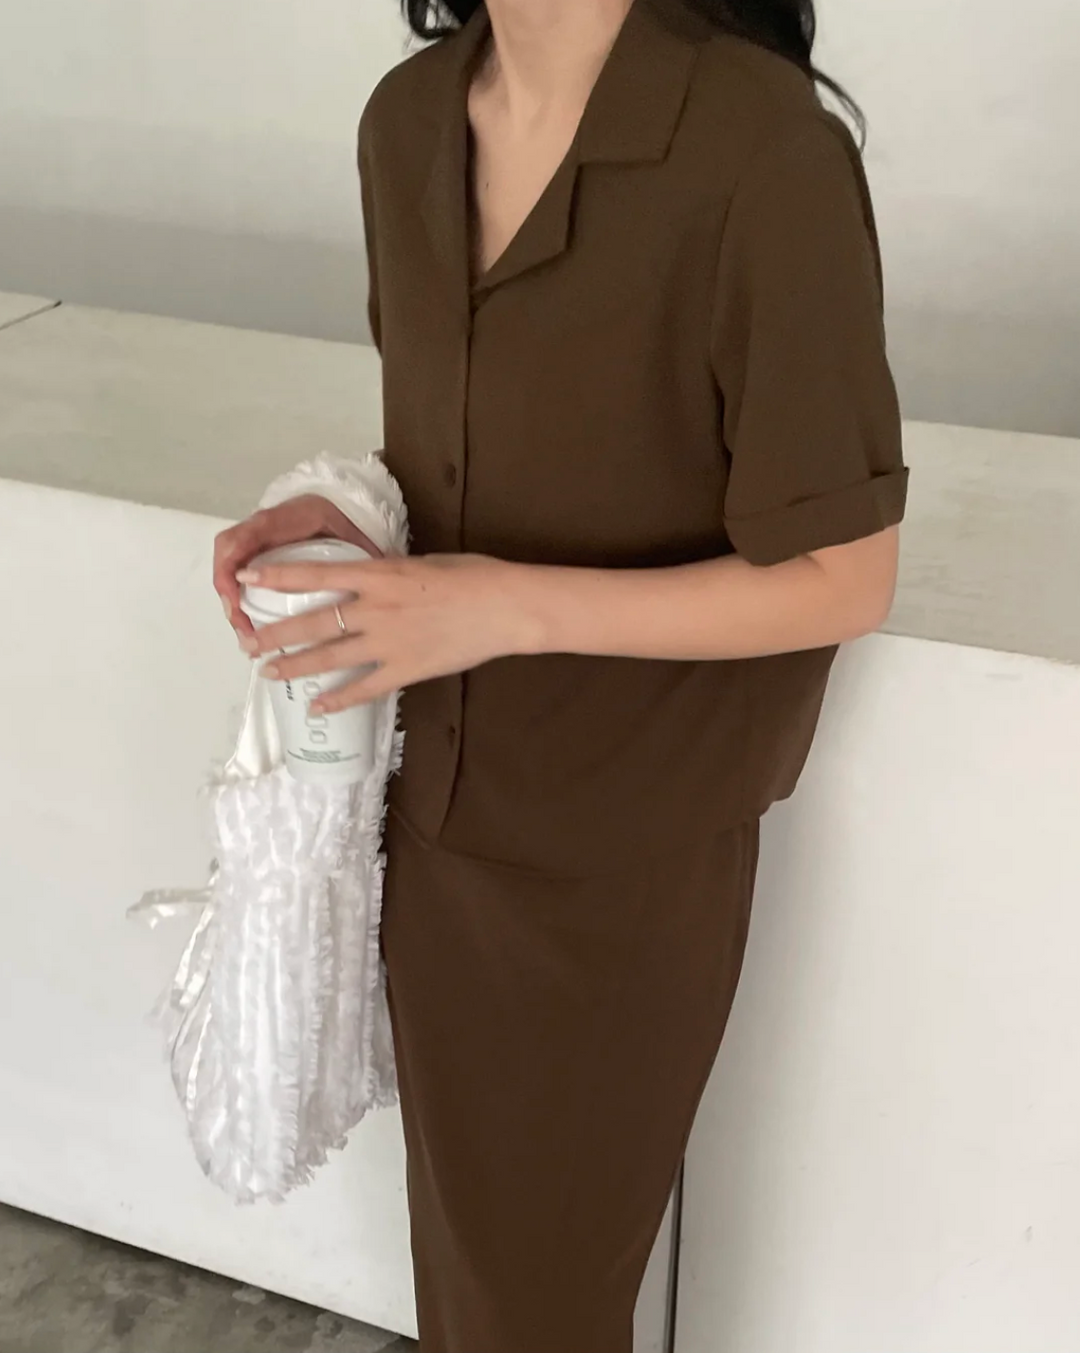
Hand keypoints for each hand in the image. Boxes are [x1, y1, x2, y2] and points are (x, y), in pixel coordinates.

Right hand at [213, 495, 382, 640]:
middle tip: (244, 629)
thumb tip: (384, 573)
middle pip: (227, 555)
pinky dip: (238, 599)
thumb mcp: (352, 532)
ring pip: (228, 567)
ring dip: (232, 602)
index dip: (232, 568)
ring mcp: (254, 540)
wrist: (335, 500)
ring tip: (247, 636)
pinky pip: (236, 573)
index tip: (237, 596)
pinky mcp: (256, 554)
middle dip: (228, 595)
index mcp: (281, 519)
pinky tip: (251, 626)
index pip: (243, 537)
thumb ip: (364, 551)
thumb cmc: (341, 518)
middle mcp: (260, 528)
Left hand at [237, 554, 539, 709]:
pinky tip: (317, 706)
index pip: (313, 575)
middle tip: (247, 642)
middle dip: (275, 634)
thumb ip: (388, 573)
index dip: (276, 577)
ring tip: (269, 673)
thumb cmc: (471, 575)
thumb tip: (367, 578)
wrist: (505, 607)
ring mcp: (387, 643)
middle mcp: (374, 609)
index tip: (246, 579)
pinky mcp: (406, 670)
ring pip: (329, 657)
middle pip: (311, 623)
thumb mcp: (421, 563)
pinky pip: (363, 689)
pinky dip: (337, 699)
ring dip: (295, 667)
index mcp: (377, 575)